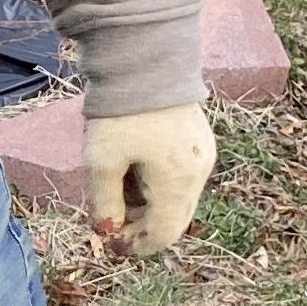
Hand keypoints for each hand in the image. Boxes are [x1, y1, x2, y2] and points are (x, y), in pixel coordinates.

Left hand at [86, 104, 214, 253]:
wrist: (146, 59)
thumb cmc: (121, 112)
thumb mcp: (102, 160)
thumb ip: (105, 202)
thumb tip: (107, 231)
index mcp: (177, 181)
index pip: (163, 235)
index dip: (136, 246)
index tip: (110, 242)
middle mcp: (198, 173)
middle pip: (174, 221)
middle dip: (143, 228)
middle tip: (113, 222)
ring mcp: (204, 157)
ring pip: (180, 201)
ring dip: (150, 207)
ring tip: (119, 190)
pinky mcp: (201, 142)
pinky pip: (184, 180)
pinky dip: (160, 188)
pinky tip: (136, 172)